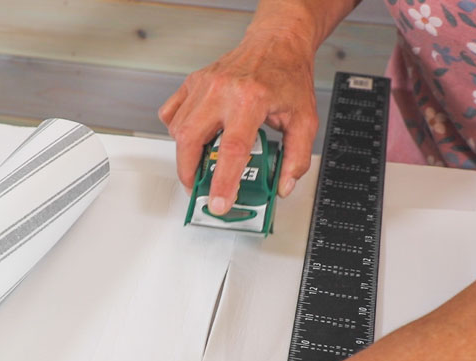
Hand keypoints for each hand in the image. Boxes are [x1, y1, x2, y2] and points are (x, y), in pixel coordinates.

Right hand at [160, 21, 317, 212]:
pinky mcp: (193, 82)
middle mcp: (222, 90)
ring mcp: (203, 84)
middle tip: (200, 189)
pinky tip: (193, 138)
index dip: (222, 182)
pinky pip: (171, 113)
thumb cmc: (288, 76)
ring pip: (177, 130)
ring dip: (185, 155)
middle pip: (190, 141)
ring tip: (201, 164)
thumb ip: (296, 158)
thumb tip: (282, 186)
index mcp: (251, 99)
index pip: (231, 150)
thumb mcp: (304, 119)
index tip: (219, 203)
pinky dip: (176, 131)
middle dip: (190, 173)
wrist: (277, 42)